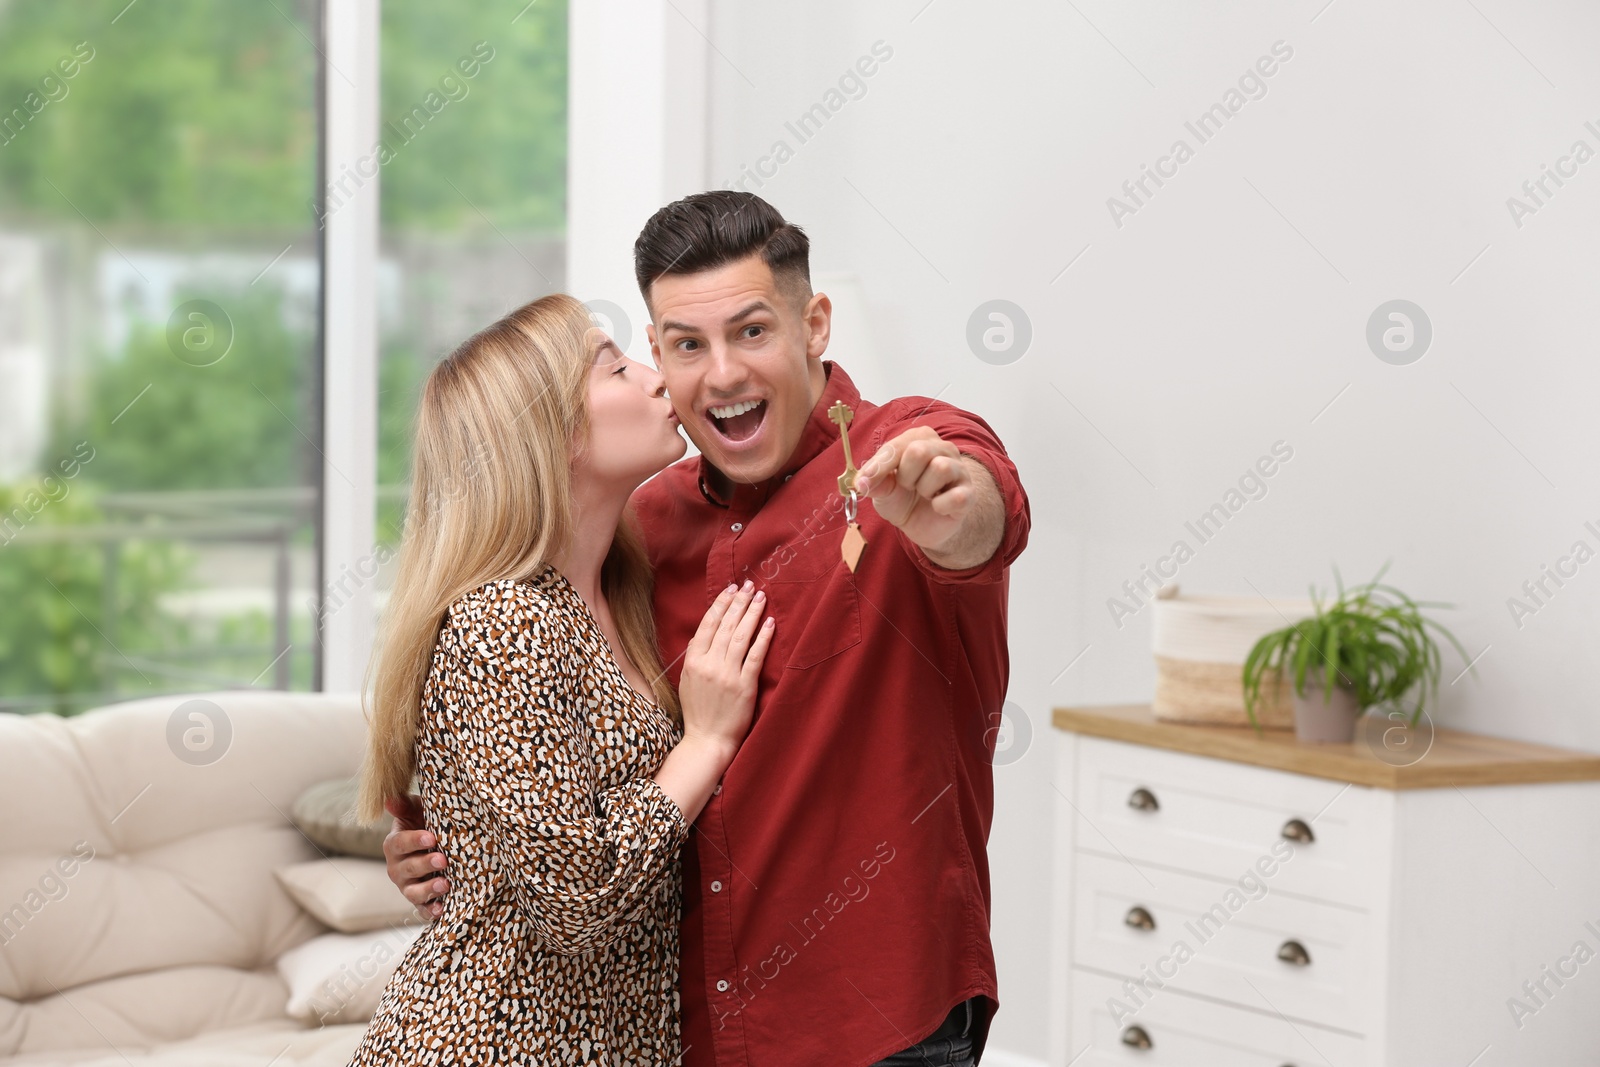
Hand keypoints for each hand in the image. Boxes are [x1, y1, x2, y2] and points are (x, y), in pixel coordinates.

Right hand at [383, 794, 447, 920]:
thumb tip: (390, 799)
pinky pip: (422, 909)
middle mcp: (397, 868)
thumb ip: (406, 805)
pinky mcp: (420, 901)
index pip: (399, 843)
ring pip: (413, 892)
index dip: (414, 841)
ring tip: (445, 884)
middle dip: (425, 864)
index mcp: (394, 845)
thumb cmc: (427, 824)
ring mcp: (407, 886)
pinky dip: (430, 911)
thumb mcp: (417, 811)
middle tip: (443, 859)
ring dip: (428, 889)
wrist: (438, 844)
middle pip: (408, 868)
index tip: (431, 837)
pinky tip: (442, 909)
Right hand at [677, 581, 773, 750]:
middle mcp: (709, 664)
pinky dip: (763, 638)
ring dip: (752, 614)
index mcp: (694, 661)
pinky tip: (770, 623)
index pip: (708, 625)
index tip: (731, 589)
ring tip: (761, 597)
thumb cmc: (697, 712)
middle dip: (739, 602)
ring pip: (740, 636)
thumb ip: (693, 657)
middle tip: (750, 585)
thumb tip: (700, 635)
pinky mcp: (744, 686)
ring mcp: (727, 675)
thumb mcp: (686, 681)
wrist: (707, 740)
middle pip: (726, 626)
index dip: (721, 604)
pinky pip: (755, 656)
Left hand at [854, 427, 988, 559]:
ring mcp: (959, 469)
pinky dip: (940, 506)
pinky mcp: (969, 493)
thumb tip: (861, 482)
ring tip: (924, 494)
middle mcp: (943, 448)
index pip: (897, 445)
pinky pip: (956, 496)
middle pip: (919, 451)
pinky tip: (937, 507)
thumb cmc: (903, 498)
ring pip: (940, 468)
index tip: (864, 483)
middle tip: (907, 486)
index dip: (878, 466)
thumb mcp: (883, 489)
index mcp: (920, 439)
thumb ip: (874, 482)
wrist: (923, 524)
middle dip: (905, 475)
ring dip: (924, 488)